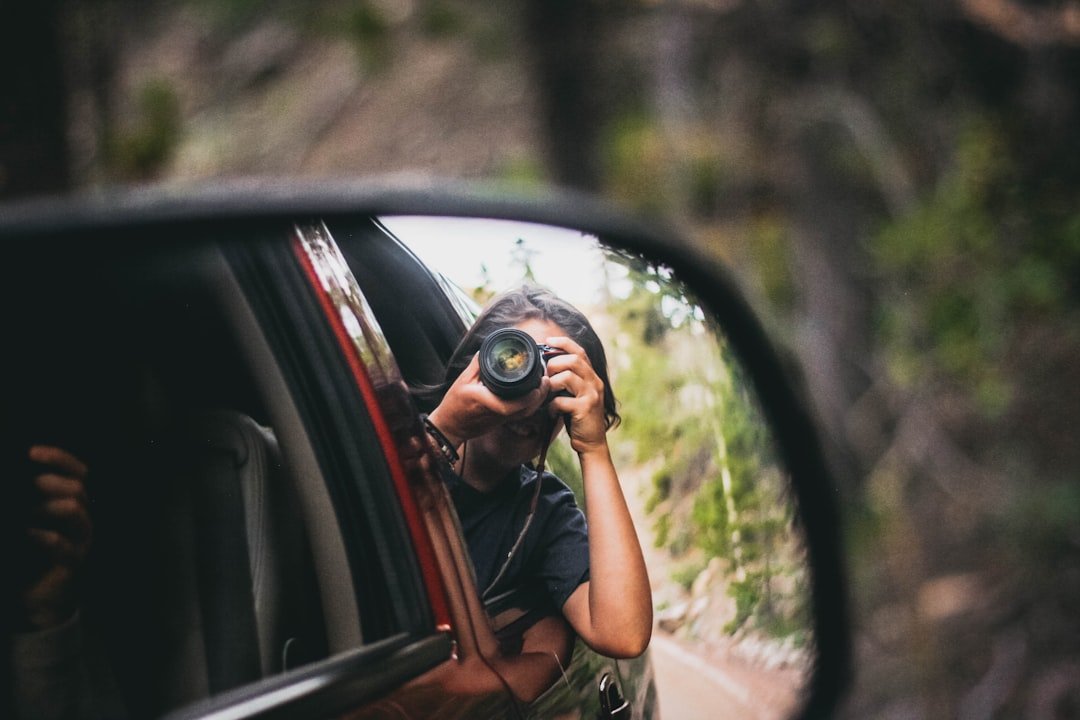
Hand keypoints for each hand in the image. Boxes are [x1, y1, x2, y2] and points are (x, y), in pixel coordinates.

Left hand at [20, 445, 91, 630]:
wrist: (36, 600)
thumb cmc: (27, 557)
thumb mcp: (25, 522)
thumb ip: (24, 502)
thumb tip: (12, 479)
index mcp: (72, 504)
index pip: (78, 471)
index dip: (59, 458)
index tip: (32, 451)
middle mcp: (81, 519)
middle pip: (77, 487)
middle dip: (52, 481)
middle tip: (31, 482)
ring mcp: (80, 540)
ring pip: (74, 510)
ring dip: (47, 506)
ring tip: (26, 513)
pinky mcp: (72, 562)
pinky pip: (61, 544)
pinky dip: (41, 536)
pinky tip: (25, 535)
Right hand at [428, 353, 552, 446]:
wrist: (450, 426)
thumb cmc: (454, 404)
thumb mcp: (462, 381)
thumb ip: (476, 365)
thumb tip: (488, 349)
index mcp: (484, 401)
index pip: (510, 405)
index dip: (528, 398)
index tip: (538, 385)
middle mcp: (495, 412)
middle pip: (524, 410)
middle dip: (539, 397)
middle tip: (547, 381)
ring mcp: (500, 419)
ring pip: (524, 413)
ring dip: (537, 401)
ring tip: (544, 386)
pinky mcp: (502, 422)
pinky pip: (521, 415)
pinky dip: (530, 405)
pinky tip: (535, 395)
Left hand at [543, 336, 608, 454]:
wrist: (592, 443)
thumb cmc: (579, 418)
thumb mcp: (576, 395)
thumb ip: (568, 380)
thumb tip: (546, 368)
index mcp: (592, 377)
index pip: (580, 352)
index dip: (564, 343)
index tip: (548, 341)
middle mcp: (595, 382)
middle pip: (573, 360)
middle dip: (554, 363)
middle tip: (545, 374)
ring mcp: (591, 395)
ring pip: (567, 376)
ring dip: (551, 383)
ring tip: (548, 393)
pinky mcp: (585, 408)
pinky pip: (561, 400)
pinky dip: (552, 406)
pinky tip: (553, 412)